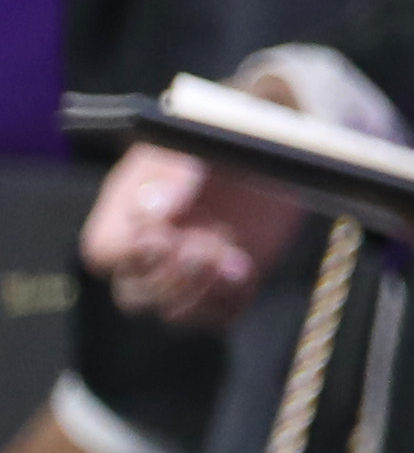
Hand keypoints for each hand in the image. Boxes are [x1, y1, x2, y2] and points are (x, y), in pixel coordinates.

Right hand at [81, 136, 296, 328]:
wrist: (269, 140)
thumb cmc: (214, 135)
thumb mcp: (190, 140)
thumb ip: (172, 173)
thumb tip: (156, 213)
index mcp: (127, 213)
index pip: (105, 253)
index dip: (128, 254)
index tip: (161, 235)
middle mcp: (152, 251)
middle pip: (135, 295)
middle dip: (167, 278)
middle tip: (200, 247)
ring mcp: (191, 271)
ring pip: (174, 314)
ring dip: (198, 293)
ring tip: (225, 257)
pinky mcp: (230, 283)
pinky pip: (220, 317)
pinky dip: (230, 302)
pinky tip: (243, 268)